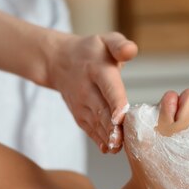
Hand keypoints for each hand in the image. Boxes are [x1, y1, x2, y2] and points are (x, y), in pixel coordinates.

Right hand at [46, 32, 137, 152]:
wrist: (58, 61)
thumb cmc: (92, 51)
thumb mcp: (106, 40)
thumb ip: (120, 45)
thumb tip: (130, 50)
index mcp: (97, 69)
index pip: (108, 88)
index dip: (115, 103)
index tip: (121, 117)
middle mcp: (86, 89)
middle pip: (101, 110)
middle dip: (112, 127)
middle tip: (124, 141)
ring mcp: (81, 104)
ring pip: (95, 123)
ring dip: (107, 137)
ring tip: (119, 148)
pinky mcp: (79, 114)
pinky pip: (89, 128)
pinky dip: (98, 139)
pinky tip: (109, 149)